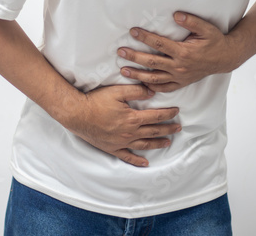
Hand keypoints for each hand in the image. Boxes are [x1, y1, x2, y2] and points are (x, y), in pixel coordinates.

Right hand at [65, 85, 180, 166]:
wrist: (77, 114)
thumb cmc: (95, 101)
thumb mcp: (117, 91)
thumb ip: (136, 91)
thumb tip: (152, 92)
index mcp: (132, 118)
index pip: (156, 116)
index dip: (168, 114)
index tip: (176, 112)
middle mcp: (129, 133)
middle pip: (153, 131)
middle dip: (168, 129)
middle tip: (178, 128)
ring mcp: (121, 142)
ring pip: (144, 145)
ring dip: (158, 143)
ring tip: (168, 142)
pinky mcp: (112, 148)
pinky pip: (127, 157)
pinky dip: (137, 161)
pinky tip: (145, 163)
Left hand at [117, 12, 239, 92]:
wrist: (225, 58)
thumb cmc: (215, 41)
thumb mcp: (206, 28)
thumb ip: (191, 21)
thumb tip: (176, 15)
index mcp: (183, 52)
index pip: (159, 44)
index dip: (145, 37)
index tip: (132, 31)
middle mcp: (179, 66)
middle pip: (152, 62)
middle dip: (134, 57)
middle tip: (120, 52)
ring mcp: (179, 77)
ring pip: (154, 78)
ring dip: (137, 75)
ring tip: (123, 71)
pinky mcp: (182, 83)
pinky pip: (164, 88)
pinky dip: (152, 88)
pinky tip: (141, 84)